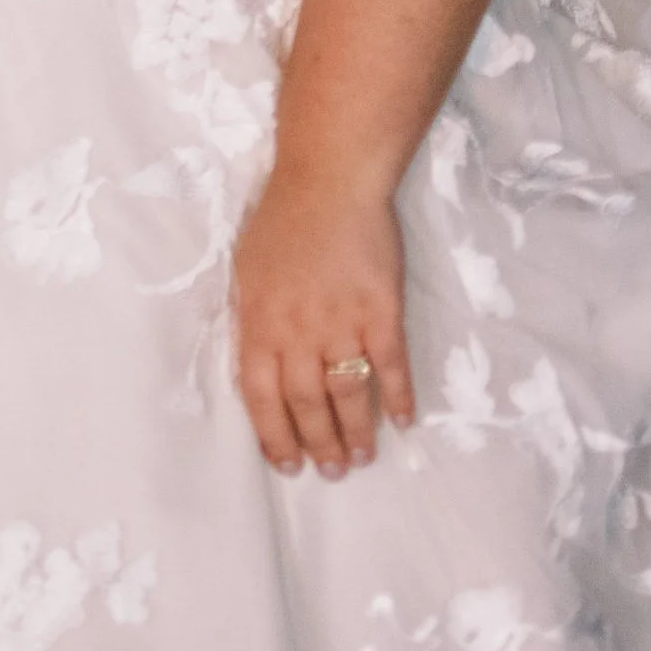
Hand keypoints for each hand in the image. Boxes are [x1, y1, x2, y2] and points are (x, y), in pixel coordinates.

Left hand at [230, 166, 415, 476]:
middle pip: (307, 404)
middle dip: (318, 444)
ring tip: (362, 458)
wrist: (329, 179)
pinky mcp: (381, 312)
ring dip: (356, 432)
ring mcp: (341, 322)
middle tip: (331, 471)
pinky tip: (402, 421)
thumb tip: (260, 367)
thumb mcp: (248, 270)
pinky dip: (397, 397)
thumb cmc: (283, 219)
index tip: (287, 464)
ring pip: (347, 394)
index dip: (273, 435)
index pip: (260, 395)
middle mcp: (298, 331)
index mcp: (259, 320)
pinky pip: (390, 366)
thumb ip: (254, 319)